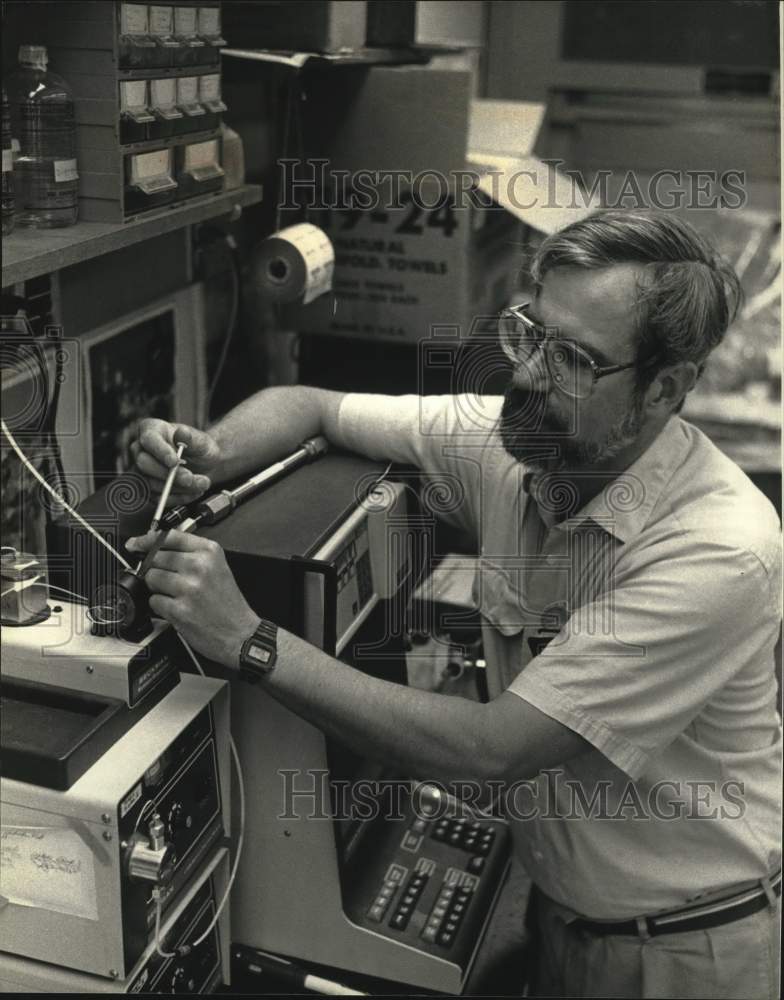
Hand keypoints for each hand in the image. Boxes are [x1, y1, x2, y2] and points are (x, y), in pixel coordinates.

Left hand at [126, 529, 259, 667]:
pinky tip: (176, 609)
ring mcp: (188, 588)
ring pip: (151, 578)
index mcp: (210, 552)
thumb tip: (154, 547)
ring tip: (175, 596)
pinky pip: (154, 601)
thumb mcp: (218, 567)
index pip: (169, 536)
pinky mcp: (179, 609)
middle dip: (155, 569)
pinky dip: (160, 606)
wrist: (240, 633)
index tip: (136, 544)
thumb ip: (191, 554)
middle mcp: (199, 566)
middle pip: (156, 557)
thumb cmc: (227, 603)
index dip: (148, 539)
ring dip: (157, 588)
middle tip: (167, 580)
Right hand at [130, 419, 219, 505]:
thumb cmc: (199, 448)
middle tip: (190, 478)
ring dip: (179, 488)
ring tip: (200, 484)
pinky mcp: (147, 488)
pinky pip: (157, 498)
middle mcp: (141, 449)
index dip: (160, 451)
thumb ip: (192, 438)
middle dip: (169, 475)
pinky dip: (178, 498)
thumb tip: (182, 433)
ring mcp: (141, 470)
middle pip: (144, 464)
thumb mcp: (202, 441)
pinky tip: (193, 492)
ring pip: (151, 484)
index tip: (175, 462)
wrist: (204, 464)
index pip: (149, 440)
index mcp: (151, 429)